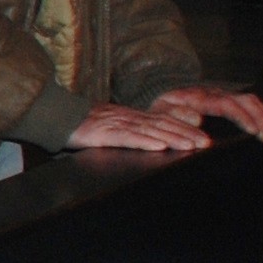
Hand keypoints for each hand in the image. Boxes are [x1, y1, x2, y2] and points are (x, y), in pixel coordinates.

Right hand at [64, 101, 213, 153]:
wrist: (56, 117)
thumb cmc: (83, 125)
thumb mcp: (112, 125)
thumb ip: (132, 130)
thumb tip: (155, 140)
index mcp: (132, 116)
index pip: (164, 121)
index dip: (186, 129)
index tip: (204, 139)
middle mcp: (128, 117)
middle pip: (162, 125)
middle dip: (186, 134)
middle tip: (206, 144)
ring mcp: (116, 124)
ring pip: (150, 131)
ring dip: (172, 138)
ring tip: (190, 146)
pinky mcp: (103, 133)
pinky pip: (127, 137)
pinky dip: (145, 141)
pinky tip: (159, 146)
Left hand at [151, 82, 262, 142]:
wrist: (158, 93)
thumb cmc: (161, 107)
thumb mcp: (162, 112)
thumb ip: (177, 115)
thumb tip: (197, 119)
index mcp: (200, 97)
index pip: (228, 105)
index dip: (243, 117)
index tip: (254, 130)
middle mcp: (214, 93)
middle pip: (245, 100)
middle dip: (260, 118)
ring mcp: (221, 93)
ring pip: (249, 99)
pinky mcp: (225, 97)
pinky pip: (247, 101)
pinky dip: (261, 111)